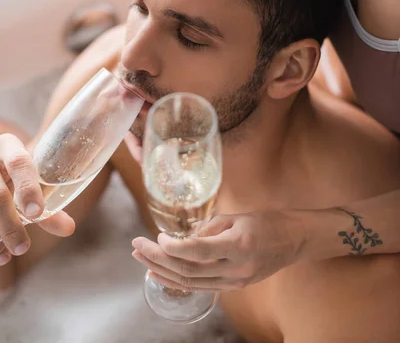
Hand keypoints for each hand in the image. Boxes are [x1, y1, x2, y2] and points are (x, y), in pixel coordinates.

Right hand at [0, 134, 74, 264]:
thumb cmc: (18, 171)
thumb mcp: (30, 178)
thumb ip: (49, 203)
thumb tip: (69, 229)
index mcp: (8, 146)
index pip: (19, 163)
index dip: (27, 188)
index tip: (36, 213)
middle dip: (10, 222)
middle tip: (23, 246)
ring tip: (11, 253)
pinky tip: (0, 256)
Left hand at [132, 210, 304, 290]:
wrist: (295, 240)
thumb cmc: (267, 222)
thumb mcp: (237, 217)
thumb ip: (208, 228)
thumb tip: (182, 238)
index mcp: (238, 245)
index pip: (199, 251)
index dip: (174, 247)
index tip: (157, 237)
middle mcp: (236, 268)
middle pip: (189, 269)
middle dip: (159, 258)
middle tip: (137, 246)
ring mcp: (236, 281)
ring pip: (192, 282)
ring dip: (163, 271)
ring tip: (141, 259)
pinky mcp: (235, 286)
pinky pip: (202, 286)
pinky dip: (178, 280)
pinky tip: (161, 273)